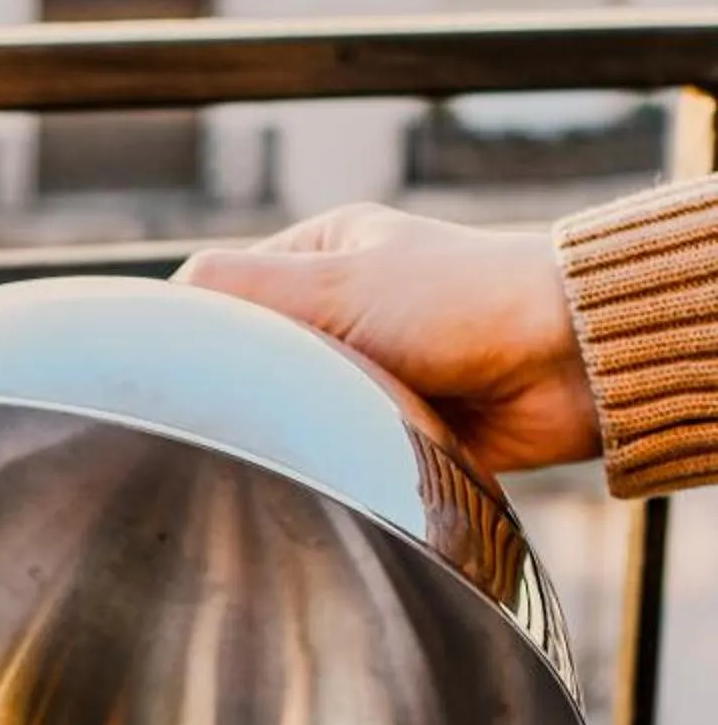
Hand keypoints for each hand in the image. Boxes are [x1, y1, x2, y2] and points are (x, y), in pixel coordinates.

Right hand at [176, 204, 599, 474]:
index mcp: (321, 257)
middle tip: (253, 412)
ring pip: (303, 411)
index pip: (227, 296)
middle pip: (262, 360)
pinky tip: (340, 466)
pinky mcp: (403, 425)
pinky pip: (349, 450)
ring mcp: (377, 369)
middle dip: (258, 389)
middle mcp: (346, 310)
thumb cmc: (462, 303)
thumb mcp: (334, 286)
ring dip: (308, 427)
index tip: (191, 372)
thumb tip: (153, 309)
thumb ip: (242, 292)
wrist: (570, 363)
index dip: (204, 336)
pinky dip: (344, 460)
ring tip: (311, 435)